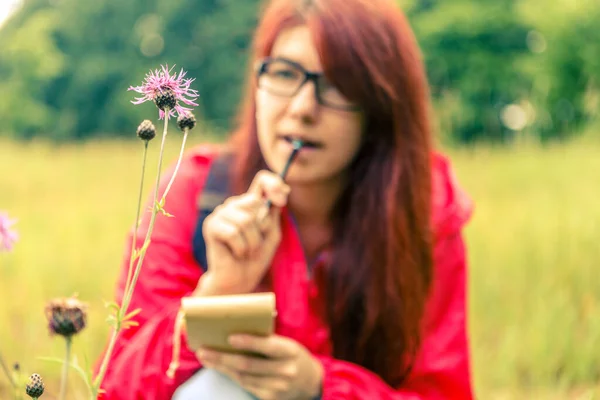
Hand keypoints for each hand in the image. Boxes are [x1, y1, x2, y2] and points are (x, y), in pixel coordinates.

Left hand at [196, 334, 322, 399]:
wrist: (309, 381)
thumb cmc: (292, 356)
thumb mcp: (287, 344)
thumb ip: (267, 339)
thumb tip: (237, 328)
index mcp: (290, 351)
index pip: (267, 346)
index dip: (248, 342)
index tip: (229, 337)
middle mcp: (285, 370)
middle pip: (248, 364)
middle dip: (222, 357)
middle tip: (203, 350)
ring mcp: (278, 387)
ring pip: (243, 376)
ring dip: (221, 367)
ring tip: (206, 357)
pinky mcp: (270, 398)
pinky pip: (246, 385)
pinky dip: (231, 375)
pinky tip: (220, 367)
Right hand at [197, 170, 289, 294]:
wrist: (240, 279)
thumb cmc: (256, 257)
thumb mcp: (272, 233)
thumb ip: (275, 213)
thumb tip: (282, 192)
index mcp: (251, 203)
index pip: (262, 180)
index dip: (274, 184)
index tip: (282, 199)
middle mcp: (235, 204)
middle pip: (255, 202)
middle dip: (262, 227)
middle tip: (255, 243)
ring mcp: (221, 213)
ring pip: (246, 220)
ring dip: (252, 242)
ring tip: (246, 250)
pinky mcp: (211, 225)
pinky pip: (233, 232)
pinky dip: (240, 248)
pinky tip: (236, 253)